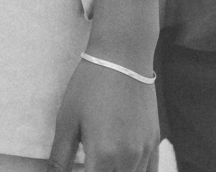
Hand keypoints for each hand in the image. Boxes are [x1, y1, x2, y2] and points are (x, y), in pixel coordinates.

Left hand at [48, 56, 158, 171]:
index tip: (79, 167)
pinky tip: (123, 166)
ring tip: (103, 163)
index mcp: (103, 156)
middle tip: (89, 163)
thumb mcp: (67, 119)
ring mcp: (144, 151)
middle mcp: (127, 159)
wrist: (123, 55)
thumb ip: (61, 156)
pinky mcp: (154, 141)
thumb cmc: (90, 84)